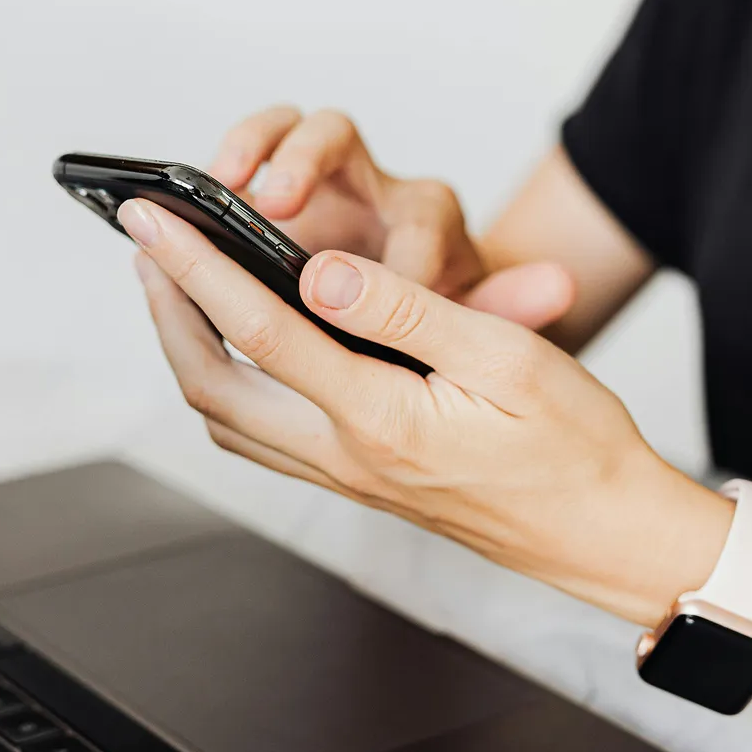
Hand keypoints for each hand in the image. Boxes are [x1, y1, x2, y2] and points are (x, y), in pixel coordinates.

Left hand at [120, 196, 713, 623]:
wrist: (606, 534)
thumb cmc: (576, 446)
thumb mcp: (506, 359)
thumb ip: (407, 311)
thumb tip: (323, 270)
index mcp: (382, 418)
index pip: (260, 329)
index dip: (196, 265)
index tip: (152, 218)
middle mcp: (348, 458)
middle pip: (213, 385)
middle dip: (165, 310)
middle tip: (145, 246)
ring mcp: (350, 479)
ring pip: (229, 421)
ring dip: (188, 350)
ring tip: (177, 288)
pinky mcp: (361, 485)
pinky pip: (265, 441)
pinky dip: (229, 390)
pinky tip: (239, 354)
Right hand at [207, 106, 574, 329]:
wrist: (429, 317)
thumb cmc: (455, 321)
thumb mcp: (494, 323)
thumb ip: (513, 304)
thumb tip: (561, 286)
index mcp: (429, 215)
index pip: (419, 209)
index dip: (399, 252)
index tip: (383, 292)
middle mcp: (370, 188)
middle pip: (334, 134)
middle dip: (300, 158)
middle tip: (272, 200)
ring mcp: (313, 192)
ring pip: (277, 133)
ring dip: (246, 152)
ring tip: (216, 190)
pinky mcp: (267, 211)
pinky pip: (232, 175)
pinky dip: (208, 189)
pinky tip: (175, 233)